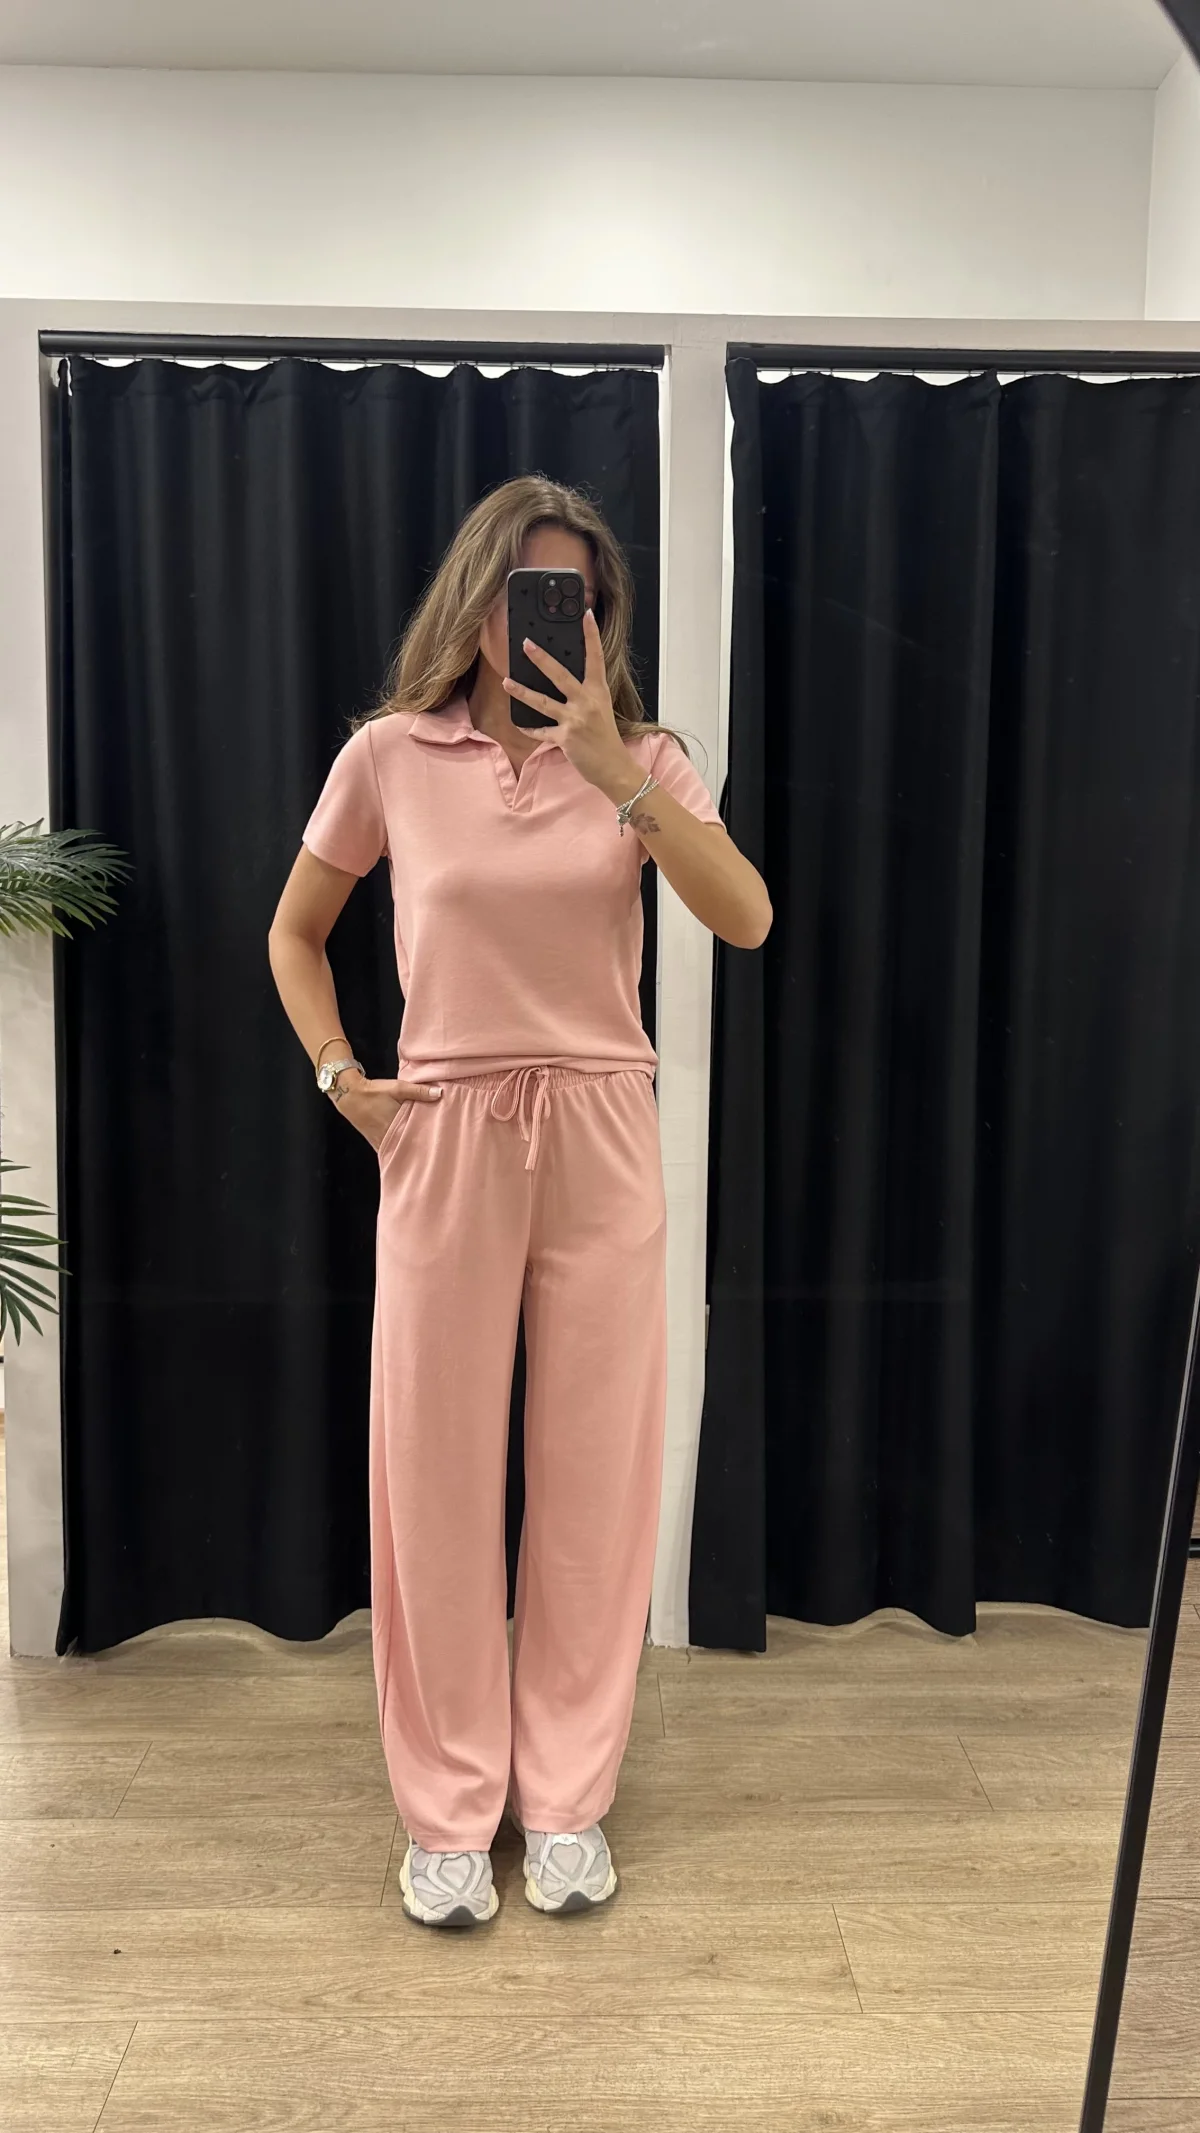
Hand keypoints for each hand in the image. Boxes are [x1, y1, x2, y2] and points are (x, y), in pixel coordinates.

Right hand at [330, 1072, 441, 1150]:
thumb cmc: (374, 1092)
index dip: (429, 1139)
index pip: (417, 1137)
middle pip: (409, 1146)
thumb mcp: (397, 1088)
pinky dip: (397, 1149)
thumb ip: (419, 1091)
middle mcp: (389, 1138)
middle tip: (436, 1146)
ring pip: (399, 1149)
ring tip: (424, 1148)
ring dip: (409, 1148)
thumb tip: (440, 1093)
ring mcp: (381, 1141)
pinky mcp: (375, 1142)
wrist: (349, 1096)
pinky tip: (406, 1149)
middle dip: (421, 1145)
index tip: (441, 1140)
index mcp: (397, 1126)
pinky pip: (389, 1148)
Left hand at [501, 608, 641, 804]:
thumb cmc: (606, 736)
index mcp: (598, 692)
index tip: (585, 615)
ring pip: (543, 702)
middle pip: (561, 676)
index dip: (591, 636)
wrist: (613, 766)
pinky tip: (518, 724)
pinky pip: (541, 731)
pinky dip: (529, 728)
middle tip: (527, 644)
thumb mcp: (601, 707)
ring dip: (522, 692)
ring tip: (506, 682)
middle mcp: (586, 702)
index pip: (595, 658)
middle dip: (542, 659)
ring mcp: (575, 720)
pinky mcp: (565, 739)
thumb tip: (564, 678)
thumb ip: (585, 692)